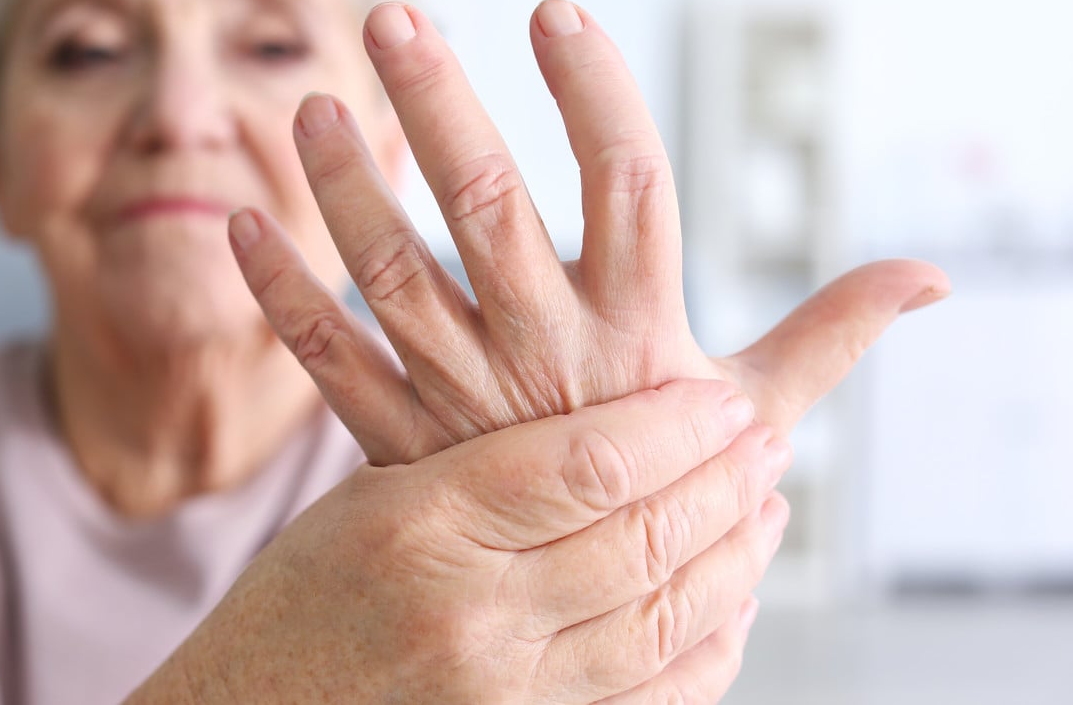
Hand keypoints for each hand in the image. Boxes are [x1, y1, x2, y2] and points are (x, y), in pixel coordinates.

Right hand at [130, 380, 791, 703]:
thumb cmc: (304, 596)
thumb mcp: (371, 498)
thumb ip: (489, 465)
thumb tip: (617, 429)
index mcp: (422, 523)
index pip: (588, 462)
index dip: (675, 426)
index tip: (722, 398)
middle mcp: (469, 614)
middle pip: (640, 537)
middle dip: (723, 482)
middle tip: (768, 439)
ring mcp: (502, 694)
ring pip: (662, 619)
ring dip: (733, 558)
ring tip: (767, 509)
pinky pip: (650, 702)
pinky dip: (708, 650)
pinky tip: (733, 605)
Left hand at [229, 0, 949, 463]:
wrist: (597, 608)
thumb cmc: (679, 488)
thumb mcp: (761, 411)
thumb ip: (833, 333)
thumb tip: (931, 278)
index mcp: (637, 334)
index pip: (627, 187)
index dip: (595, 97)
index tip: (558, 14)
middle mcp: (546, 357)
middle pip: (490, 210)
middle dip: (443, 110)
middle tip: (398, 21)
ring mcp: (466, 401)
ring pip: (396, 277)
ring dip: (347, 192)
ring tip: (311, 109)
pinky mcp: (405, 445)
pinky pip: (331, 366)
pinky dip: (283, 298)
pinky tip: (242, 226)